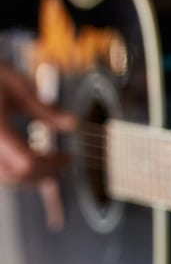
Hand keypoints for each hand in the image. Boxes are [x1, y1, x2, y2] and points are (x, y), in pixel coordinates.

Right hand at [0, 63, 75, 183]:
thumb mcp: (17, 86)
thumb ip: (44, 109)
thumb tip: (71, 123)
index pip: (27, 163)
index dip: (52, 165)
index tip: (67, 157)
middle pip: (17, 175)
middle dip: (43, 173)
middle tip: (61, 163)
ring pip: (4, 177)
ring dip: (28, 175)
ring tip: (47, 162)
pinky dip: (12, 170)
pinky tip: (25, 158)